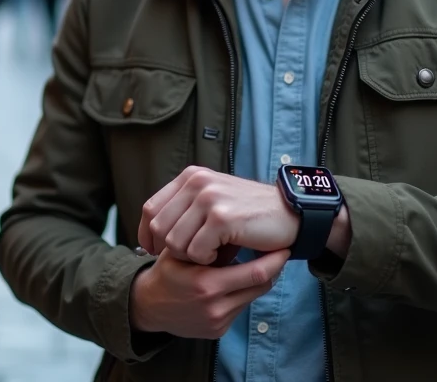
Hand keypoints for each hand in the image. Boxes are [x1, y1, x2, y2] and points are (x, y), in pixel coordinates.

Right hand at [130, 249, 289, 338]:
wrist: (148, 306)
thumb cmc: (166, 272)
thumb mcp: (182, 251)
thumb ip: (210, 243)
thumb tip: (239, 230)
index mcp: (206, 284)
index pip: (255, 273)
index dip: (274, 261)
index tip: (284, 247)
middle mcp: (215, 306)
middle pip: (260, 286)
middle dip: (274, 269)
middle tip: (281, 253)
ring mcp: (217, 321)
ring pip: (252, 296)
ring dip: (258, 280)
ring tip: (260, 263)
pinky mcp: (217, 331)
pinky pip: (240, 307)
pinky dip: (242, 293)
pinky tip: (237, 280)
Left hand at [139, 166, 298, 264]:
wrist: (289, 214)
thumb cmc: (249, 213)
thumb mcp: (212, 199)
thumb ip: (185, 207)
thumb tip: (152, 231)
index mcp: (190, 176)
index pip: (150, 209)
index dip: (148, 234)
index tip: (155, 250)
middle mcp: (196, 182)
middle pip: (159, 228)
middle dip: (171, 249)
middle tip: (193, 256)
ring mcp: (208, 198)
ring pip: (175, 243)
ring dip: (192, 256)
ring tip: (212, 252)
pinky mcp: (221, 218)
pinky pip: (196, 252)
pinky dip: (207, 260)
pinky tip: (223, 253)